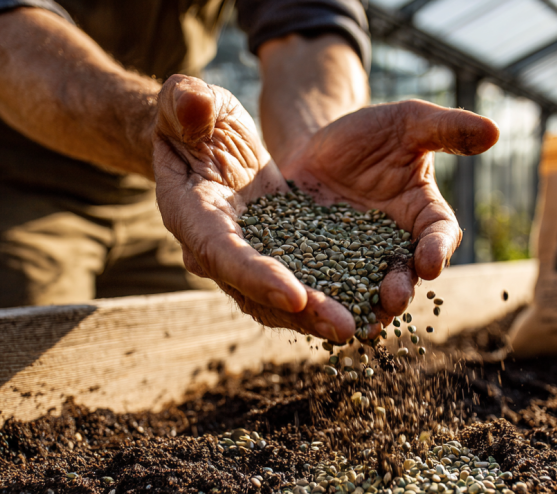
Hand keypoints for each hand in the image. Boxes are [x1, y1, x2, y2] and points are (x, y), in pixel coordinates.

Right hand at [152, 75, 357, 341]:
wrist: (206, 141)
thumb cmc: (195, 117)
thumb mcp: (190, 102)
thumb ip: (184, 102)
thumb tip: (190, 104)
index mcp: (192, 215)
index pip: (221, 253)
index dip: (255, 275)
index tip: (294, 294)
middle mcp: (218, 250)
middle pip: (258, 292)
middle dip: (301, 312)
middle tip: (345, 327)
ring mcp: (249, 258)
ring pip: (284, 299)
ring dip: (322, 315)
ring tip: (364, 327)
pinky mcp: (277, 254)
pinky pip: (304, 283)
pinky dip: (333, 296)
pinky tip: (372, 307)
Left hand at [279, 100, 499, 321]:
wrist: (318, 143)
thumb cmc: (371, 133)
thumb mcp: (409, 122)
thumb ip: (447, 129)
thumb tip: (494, 131)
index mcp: (426, 216)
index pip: (440, 236)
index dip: (437, 250)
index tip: (431, 263)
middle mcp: (397, 246)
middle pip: (405, 274)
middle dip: (401, 288)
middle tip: (394, 298)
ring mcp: (359, 260)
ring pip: (368, 291)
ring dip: (368, 308)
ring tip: (364, 323)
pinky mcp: (324, 265)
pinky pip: (327, 286)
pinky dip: (326, 301)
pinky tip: (318, 311)